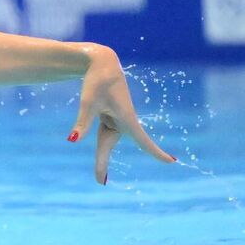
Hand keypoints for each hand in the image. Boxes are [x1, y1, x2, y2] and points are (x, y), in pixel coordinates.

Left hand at [68, 45, 175, 183]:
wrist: (100, 63)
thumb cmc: (96, 81)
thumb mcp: (88, 102)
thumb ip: (82, 122)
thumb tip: (72, 140)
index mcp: (126, 118)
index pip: (143, 140)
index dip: (156, 152)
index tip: (172, 162)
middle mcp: (124, 121)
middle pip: (109, 145)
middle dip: (103, 163)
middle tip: (99, 182)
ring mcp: (116, 119)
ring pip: (105, 140)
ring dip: (101, 157)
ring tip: (98, 178)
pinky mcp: (109, 116)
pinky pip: (104, 134)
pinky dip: (101, 147)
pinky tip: (100, 160)